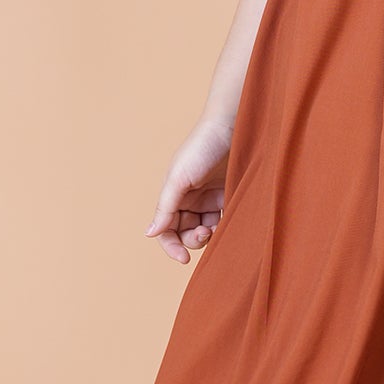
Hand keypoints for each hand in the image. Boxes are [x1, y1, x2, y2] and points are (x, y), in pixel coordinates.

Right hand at [147, 111, 234, 262]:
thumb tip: (150, 233)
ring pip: (208, 229)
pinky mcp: (231, 195)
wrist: (234, 125)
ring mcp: (212, 198)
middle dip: (194, 239)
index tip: (183, 258)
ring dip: (211, 236)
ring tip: (219, 228)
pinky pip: (227, 219)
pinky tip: (232, 224)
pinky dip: (227, 227)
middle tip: (207, 233)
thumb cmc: (203, 147)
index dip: (172, 245)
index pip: (167, 228)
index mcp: (175, 195)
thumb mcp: (179, 177)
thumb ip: (165, 206)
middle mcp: (192, 199)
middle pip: (187, 232)